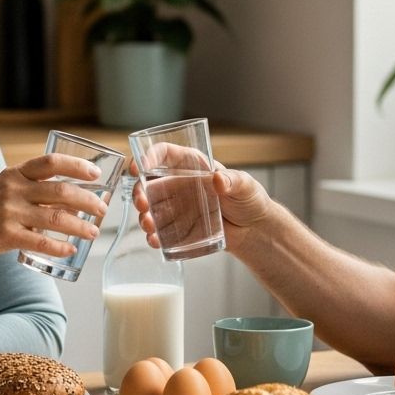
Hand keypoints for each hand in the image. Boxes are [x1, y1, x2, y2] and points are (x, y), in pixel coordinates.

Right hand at [0, 153, 107, 265]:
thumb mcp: (5, 188)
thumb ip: (34, 188)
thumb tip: (74, 197)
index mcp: (15, 173)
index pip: (51, 162)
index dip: (77, 165)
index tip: (96, 173)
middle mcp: (13, 190)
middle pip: (60, 191)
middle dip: (88, 200)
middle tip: (103, 209)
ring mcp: (9, 213)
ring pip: (56, 217)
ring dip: (80, 226)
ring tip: (94, 232)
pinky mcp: (6, 236)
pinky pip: (41, 241)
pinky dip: (60, 246)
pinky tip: (71, 250)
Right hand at [131, 157, 276, 252]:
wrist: (254, 230)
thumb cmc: (250, 200)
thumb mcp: (245, 186)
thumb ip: (234, 181)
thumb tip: (218, 179)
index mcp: (193, 165)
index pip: (165, 154)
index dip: (149, 156)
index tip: (141, 167)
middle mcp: (180, 184)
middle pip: (150, 182)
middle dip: (140, 191)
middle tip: (142, 203)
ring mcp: (178, 207)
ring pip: (151, 208)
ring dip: (144, 216)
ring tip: (149, 225)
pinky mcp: (180, 228)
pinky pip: (160, 231)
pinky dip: (154, 236)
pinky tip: (155, 240)